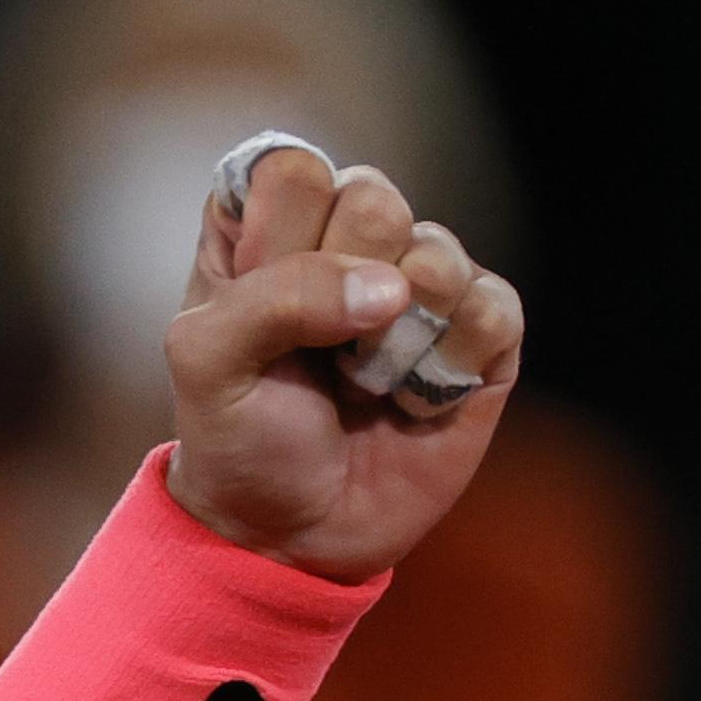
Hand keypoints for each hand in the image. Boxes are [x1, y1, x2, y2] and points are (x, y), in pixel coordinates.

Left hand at [158, 138, 526, 582]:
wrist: (292, 532)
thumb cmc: (237, 436)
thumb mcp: (206, 365)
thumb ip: (273, 299)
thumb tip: (393, 288)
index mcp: (265, 227)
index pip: (292, 168)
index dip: (276, 238)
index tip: (254, 300)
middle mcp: (348, 239)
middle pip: (373, 197)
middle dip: (337, 287)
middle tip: (314, 353)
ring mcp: (420, 282)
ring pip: (437, 251)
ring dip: (392, 338)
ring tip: (360, 383)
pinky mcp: (482, 333)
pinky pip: (494, 307)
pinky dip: (450, 365)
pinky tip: (415, 400)